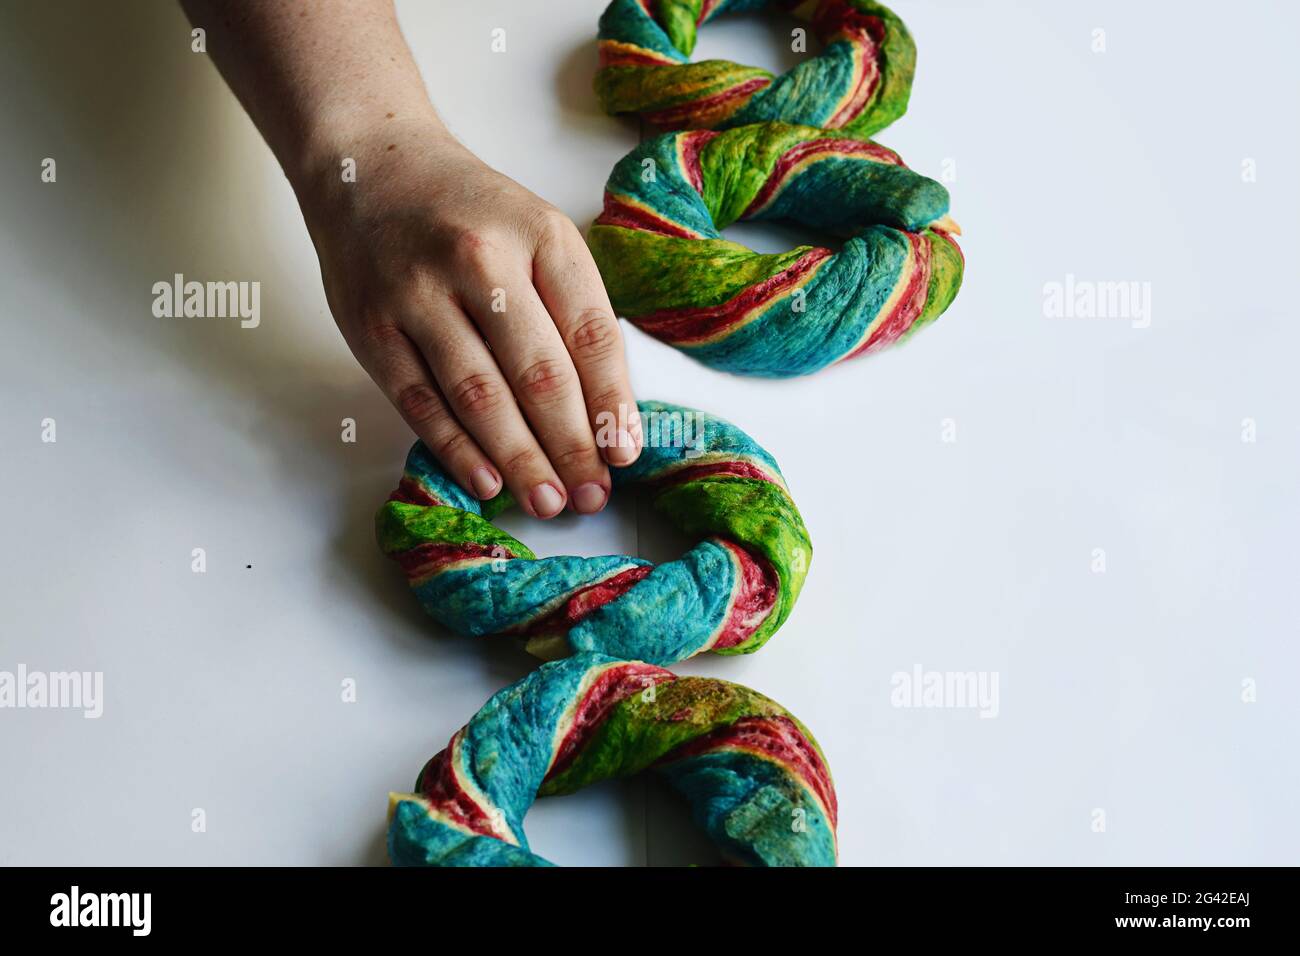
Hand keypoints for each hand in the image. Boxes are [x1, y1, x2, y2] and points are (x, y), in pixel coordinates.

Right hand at [298, 116, 641, 517]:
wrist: (369, 167)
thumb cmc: (469, 213)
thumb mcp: (538, 233)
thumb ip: (569, 308)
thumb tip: (604, 413)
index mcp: (541, 235)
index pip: (590, 334)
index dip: (611, 403)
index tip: (624, 453)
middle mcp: (481, 261)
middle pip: (539, 373)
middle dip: (572, 446)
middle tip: (591, 496)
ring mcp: (419, 294)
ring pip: (480, 395)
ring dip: (520, 459)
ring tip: (549, 501)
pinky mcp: (371, 327)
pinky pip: (421, 401)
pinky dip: (457, 449)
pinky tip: (488, 484)